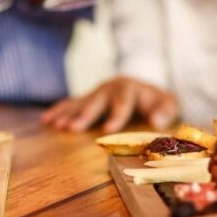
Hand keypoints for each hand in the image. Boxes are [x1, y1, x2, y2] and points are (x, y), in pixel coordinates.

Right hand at [41, 77, 177, 132]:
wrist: (147, 90)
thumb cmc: (158, 102)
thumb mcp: (169, 104)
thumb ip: (165, 111)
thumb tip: (157, 121)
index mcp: (130, 87)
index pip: (123, 100)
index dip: (116, 115)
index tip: (108, 129)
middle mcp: (110, 87)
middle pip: (97, 101)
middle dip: (84, 115)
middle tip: (71, 128)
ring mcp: (97, 92)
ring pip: (81, 102)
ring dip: (68, 114)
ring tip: (55, 125)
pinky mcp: (89, 98)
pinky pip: (72, 103)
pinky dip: (60, 110)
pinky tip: (47, 119)